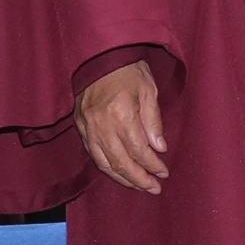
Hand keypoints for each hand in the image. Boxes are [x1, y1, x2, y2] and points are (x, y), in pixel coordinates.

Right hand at [75, 59, 167, 192]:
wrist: (99, 56)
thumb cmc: (127, 70)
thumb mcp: (148, 90)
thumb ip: (153, 121)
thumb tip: (159, 148)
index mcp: (121, 114)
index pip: (139, 150)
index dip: (152, 165)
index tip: (164, 173)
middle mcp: (102, 125)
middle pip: (121, 163)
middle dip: (139, 179)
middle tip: (154, 188)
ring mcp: (88, 128)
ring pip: (105, 163)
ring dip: (123, 178)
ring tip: (138, 186)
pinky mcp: (80, 127)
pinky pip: (93, 155)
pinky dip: (107, 168)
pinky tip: (119, 173)